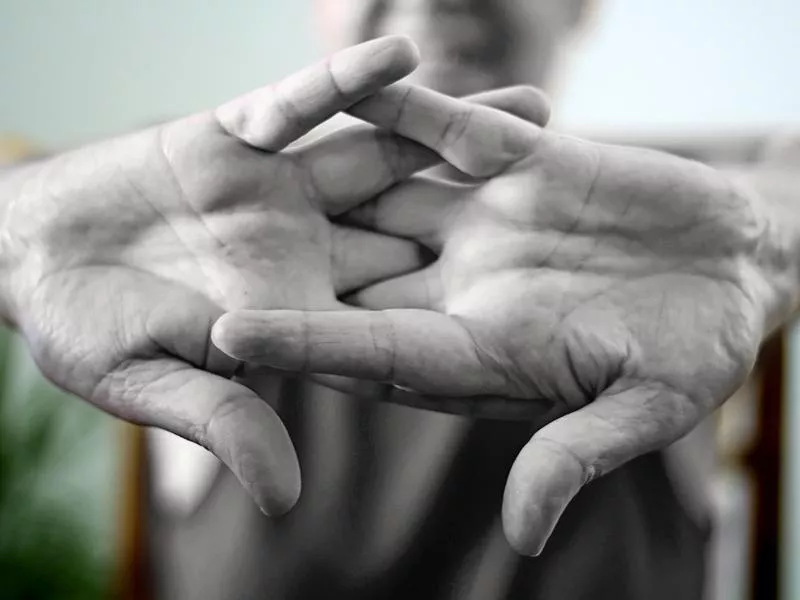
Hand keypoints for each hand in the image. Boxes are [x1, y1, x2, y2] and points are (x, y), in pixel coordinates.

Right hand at [0, 37, 546, 515]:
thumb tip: (285, 497)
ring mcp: (281, 188)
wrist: (29, 258)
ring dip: (451, 134)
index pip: (400, 312)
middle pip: (419, 225)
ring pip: (381, 156)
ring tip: (535, 117)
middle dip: (491, 211)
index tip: (552, 302)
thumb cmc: (84, 333)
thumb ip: (223, 422)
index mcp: (304, 310)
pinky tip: (399, 56)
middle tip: (579, 199)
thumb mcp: (153, 385)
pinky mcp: (237, 137)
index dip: (472, 308)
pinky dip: (342, 84)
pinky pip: (299, 107)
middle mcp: (308, 244)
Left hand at [214, 120, 786, 550]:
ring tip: (240, 149)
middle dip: (285, 264)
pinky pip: (447, 130)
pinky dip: (404, 105)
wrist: (736, 269)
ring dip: (324, 175)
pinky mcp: (519, 163)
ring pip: (387, 195)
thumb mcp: (644, 407)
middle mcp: (467, 286)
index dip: (304, 340)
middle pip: (357, 274)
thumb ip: (575, 454)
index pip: (374, 348)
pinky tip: (350, 81)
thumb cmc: (699, 350)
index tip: (228, 335)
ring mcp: (486, 220)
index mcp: (486, 351)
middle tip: (198, 252)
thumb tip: (523, 536)